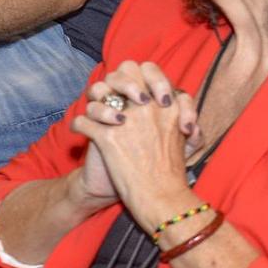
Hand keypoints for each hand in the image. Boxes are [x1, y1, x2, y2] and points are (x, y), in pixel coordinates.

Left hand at [69, 61, 197, 223]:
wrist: (161, 198)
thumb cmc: (174, 172)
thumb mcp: (188, 139)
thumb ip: (184, 116)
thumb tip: (175, 101)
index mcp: (167, 104)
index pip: (150, 69)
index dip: (140, 74)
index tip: (137, 92)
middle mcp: (147, 107)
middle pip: (123, 72)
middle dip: (115, 80)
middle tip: (114, 97)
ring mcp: (126, 121)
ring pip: (99, 91)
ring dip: (94, 101)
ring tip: (95, 113)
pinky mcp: (107, 138)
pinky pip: (83, 121)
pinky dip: (79, 125)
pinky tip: (81, 132)